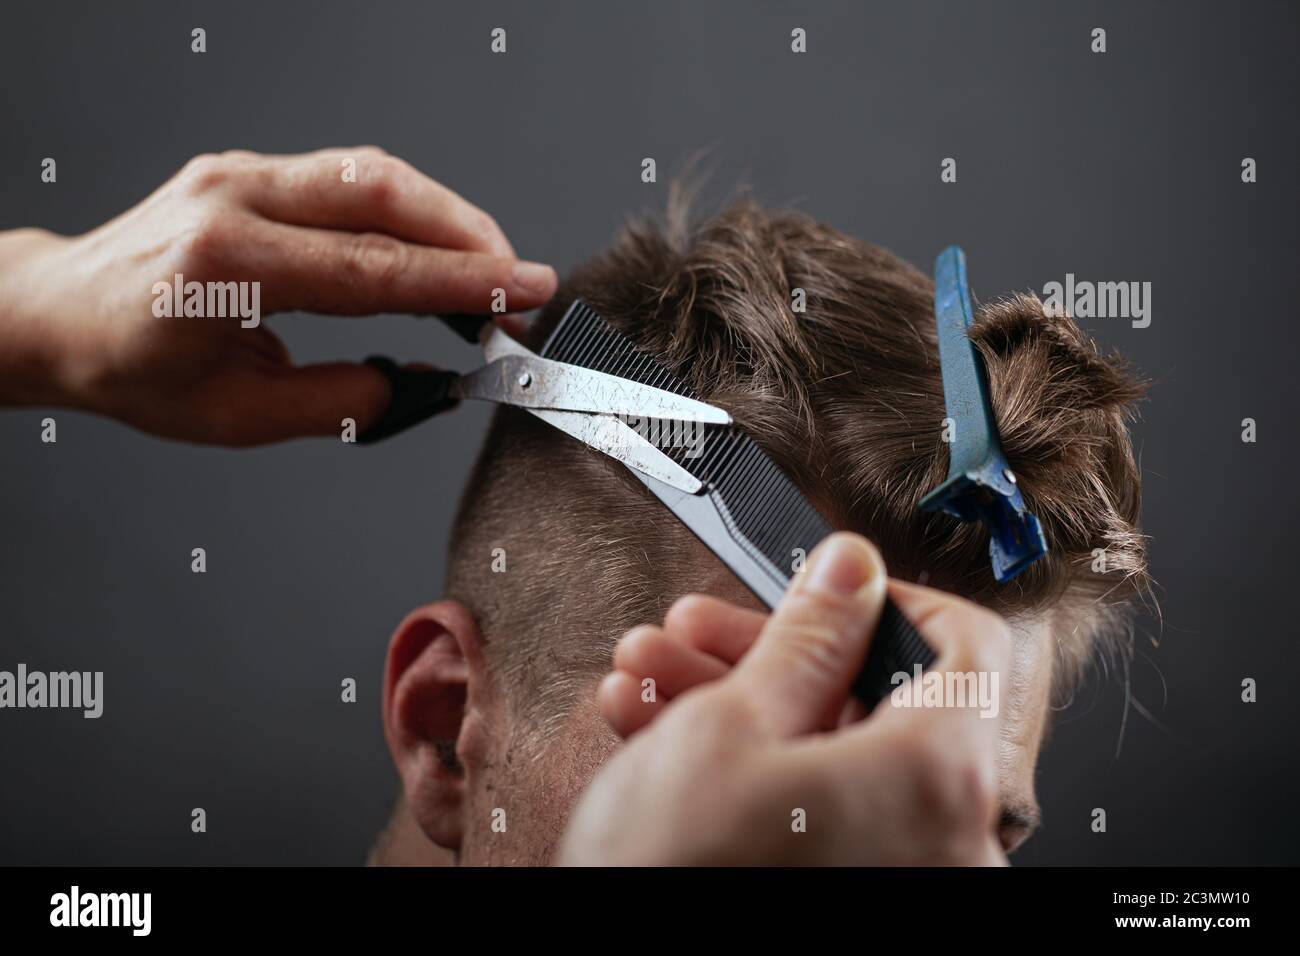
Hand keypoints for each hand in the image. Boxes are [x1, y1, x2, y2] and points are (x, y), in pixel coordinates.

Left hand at [0, 147, 556, 444]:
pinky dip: (407, 209)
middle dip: (470, 237)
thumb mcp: (235, 416)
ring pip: (373, 173)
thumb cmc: (130, 368)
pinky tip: (435, 244)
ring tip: (491, 268)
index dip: (462, 282)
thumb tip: (414, 382)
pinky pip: (348, 176)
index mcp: (225, 268)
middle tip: (522, 283)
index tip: (524, 293)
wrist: (61, 314)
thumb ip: (334, 402)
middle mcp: (234, 200)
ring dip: (446, 217)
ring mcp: (241, 173)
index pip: (373, 270)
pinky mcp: (252, 170)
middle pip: (383, 194)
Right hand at [558, 533, 1011, 865]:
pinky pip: (817, 816)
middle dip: (770, 653)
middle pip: (877, 703)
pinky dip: (750, 774)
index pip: (968, 646)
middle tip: (697, 633)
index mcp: (937, 779)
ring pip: (830, 759)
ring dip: (738, 706)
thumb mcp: (731, 726)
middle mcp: (945, 841)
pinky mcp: (855, 901)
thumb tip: (852, 570)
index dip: (886, 600)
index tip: (826, 590)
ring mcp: (902, 881)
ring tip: (652, 682)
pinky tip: (662, 737)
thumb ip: (810, 635)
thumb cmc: (675, 877)